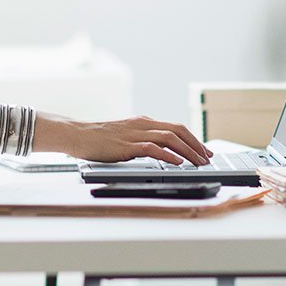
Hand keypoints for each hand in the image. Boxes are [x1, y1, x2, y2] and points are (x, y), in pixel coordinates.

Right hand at [63, 116, 213, 165]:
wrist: (77, 135)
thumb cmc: (99, 139)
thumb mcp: (126, 136)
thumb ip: (143, 141)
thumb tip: (162, 153)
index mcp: (144, 122)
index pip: (176, 128)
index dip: (194, 139)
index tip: (204, 151)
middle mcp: (143, 124)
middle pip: (178, 130)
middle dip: (196, 145)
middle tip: (208, 158)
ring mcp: (135, 134)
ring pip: (169, 138)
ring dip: (187, 151)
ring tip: (198, 163)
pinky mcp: (126, 145)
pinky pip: (152, 148)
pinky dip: (168, 155)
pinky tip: (177, 163)